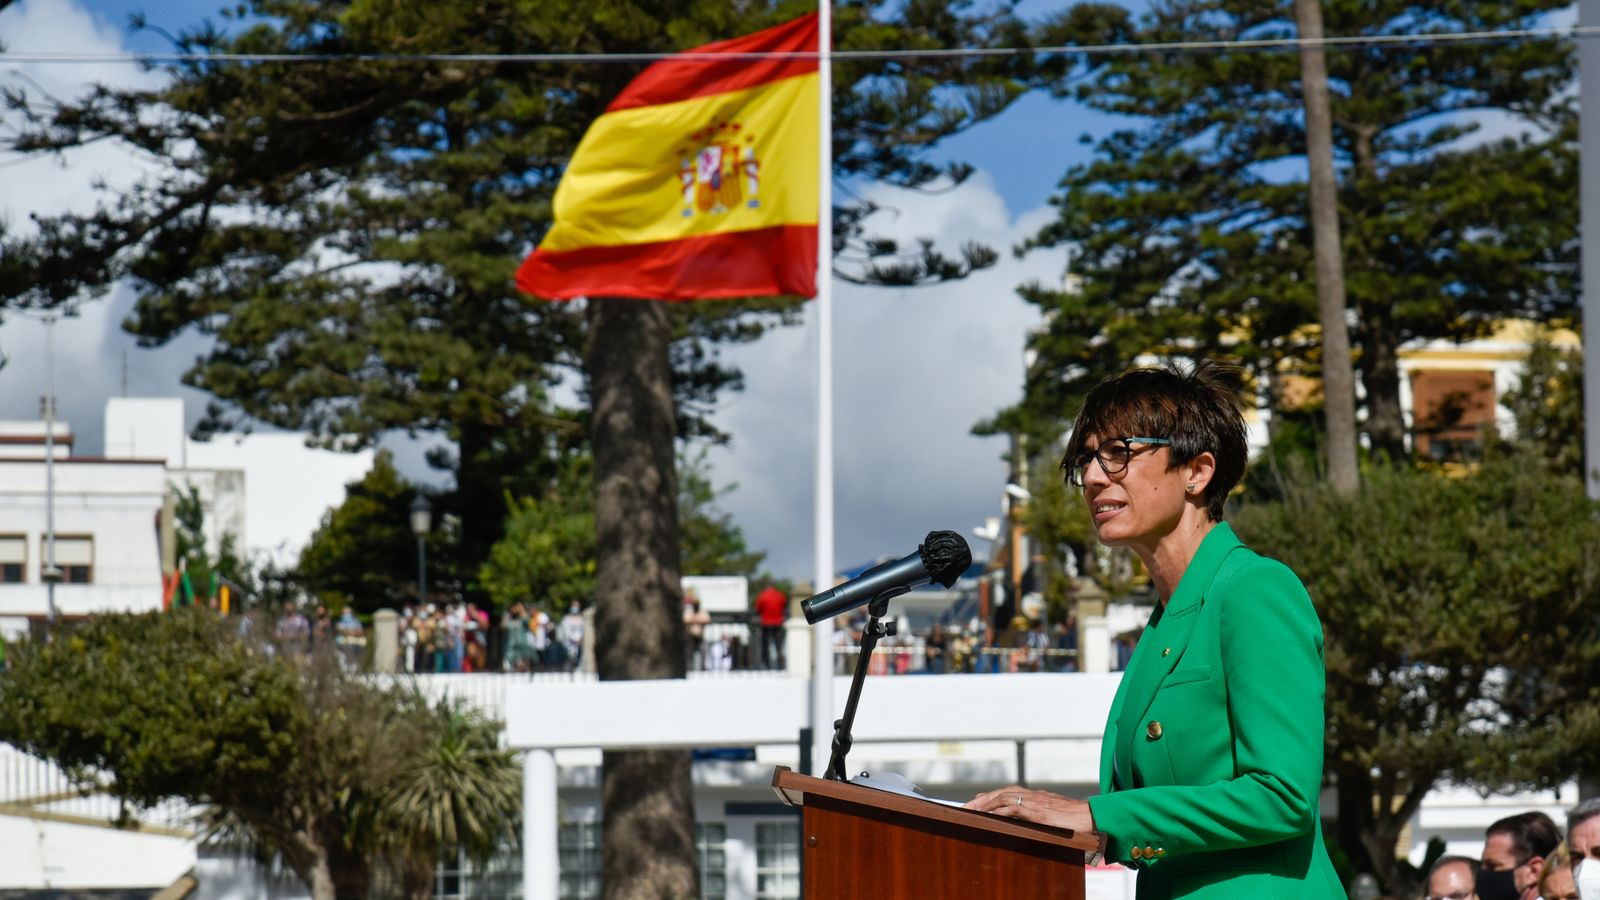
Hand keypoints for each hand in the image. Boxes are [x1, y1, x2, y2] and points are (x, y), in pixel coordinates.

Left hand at [964, 785, 1095, 832]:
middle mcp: (1033, 795)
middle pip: (1001, 793)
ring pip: (1004, 798)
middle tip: (965, 807)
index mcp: (1036, 796)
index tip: (975, 801)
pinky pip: (1015, 809)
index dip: (990, 796)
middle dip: (982, 800)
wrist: (1092, 817)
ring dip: (985, 804)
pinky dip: (999, 811)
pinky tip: (988, 816)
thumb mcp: (1053, 814)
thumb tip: (1026, 821)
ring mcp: (1036, 802)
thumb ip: (1039, 814)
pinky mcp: (1039, 812)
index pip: (1008, 792)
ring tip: (971, 811)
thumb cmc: (1075, 819)